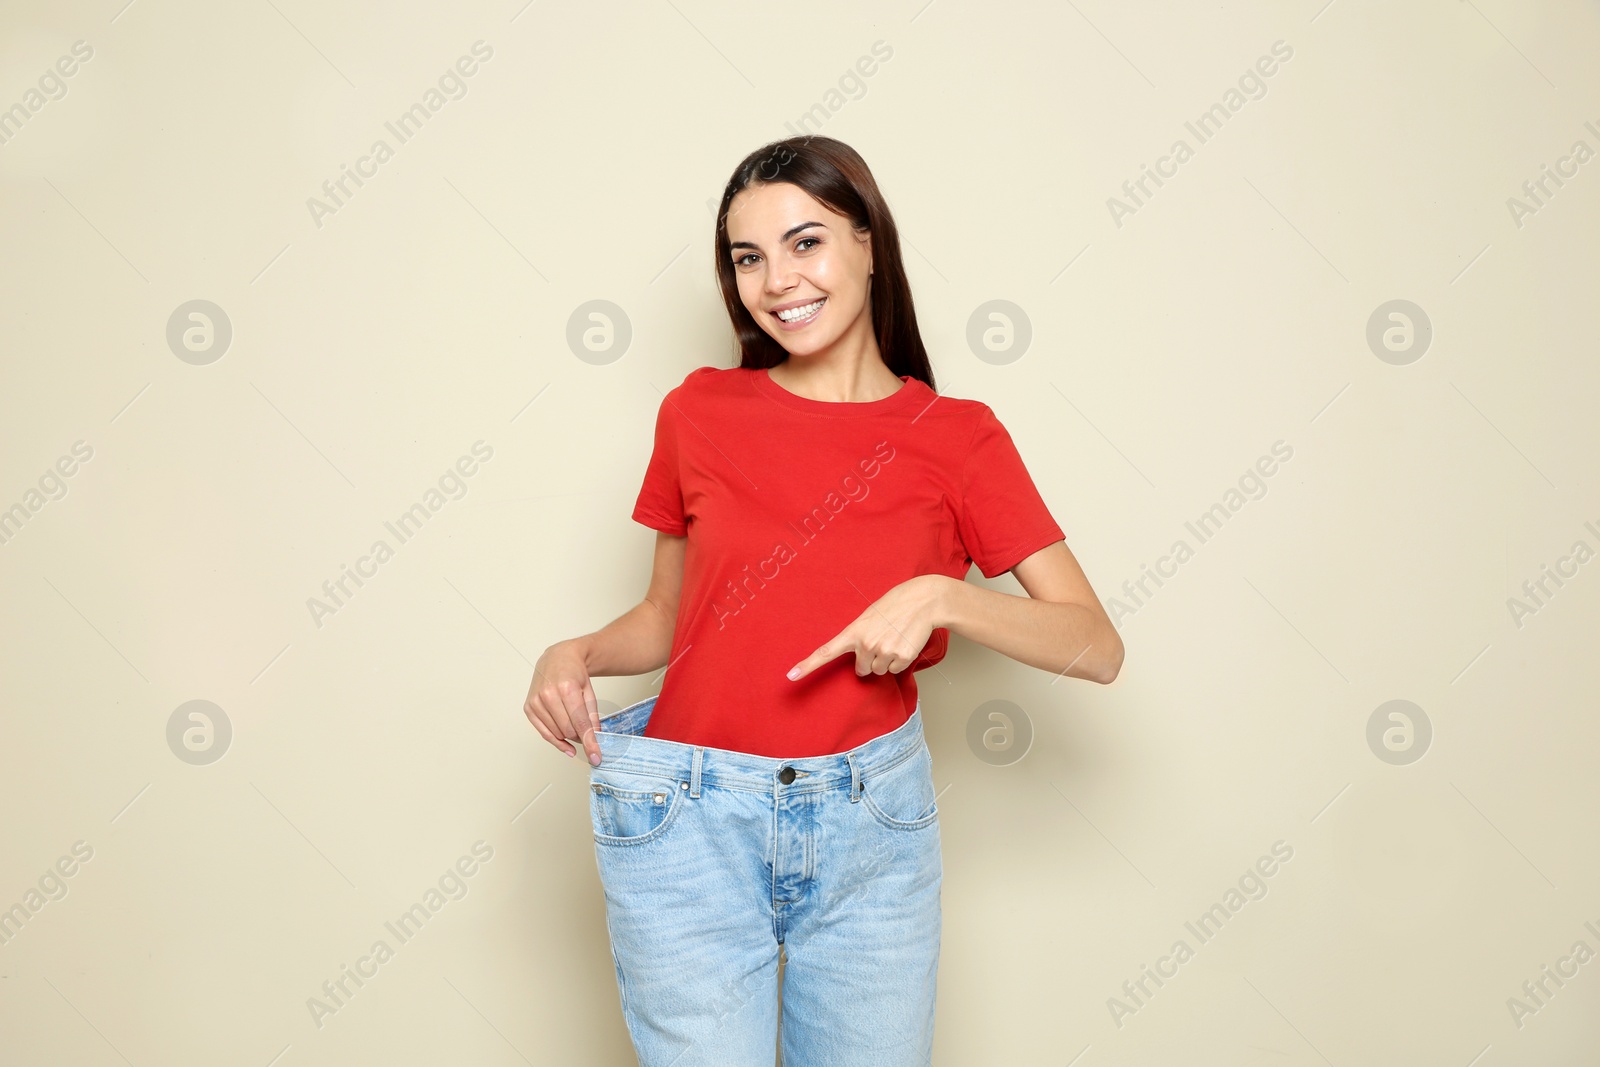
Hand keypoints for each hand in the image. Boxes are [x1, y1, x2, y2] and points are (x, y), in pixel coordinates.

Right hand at [524, 640, 601, 765]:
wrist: (558, 658)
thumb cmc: (574, 674)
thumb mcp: (589, 692)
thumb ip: (593, 716)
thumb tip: (595, 739)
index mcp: (566, 688)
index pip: (580, 723)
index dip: (590, 743)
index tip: (596, 757)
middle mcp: (548, 694)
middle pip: (568, 730)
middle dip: (580, 736)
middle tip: (588, 733)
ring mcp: (536, 701)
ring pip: (556, 733)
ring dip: (569, 736)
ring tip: (576, 727)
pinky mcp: (529, 708)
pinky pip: (543, 732)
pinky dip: (556, 741)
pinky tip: (566, 745)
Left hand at [786, 575, 948, 680]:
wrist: (922, 601)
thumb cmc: (894, 607)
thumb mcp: (869, 618)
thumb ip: (859, 638)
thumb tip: (860, 663)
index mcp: (853, 632)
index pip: (825, 652)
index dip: (807, 666)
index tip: (791, 676)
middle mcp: (865, 644)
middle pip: (861, 670)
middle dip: (870, 660)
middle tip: (882, 641)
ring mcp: (883, 651)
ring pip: (879, 671)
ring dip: (886, 660)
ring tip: (895, 639)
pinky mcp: (900, 657)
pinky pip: (895, 670)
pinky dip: (900, 660)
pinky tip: (904, 643)